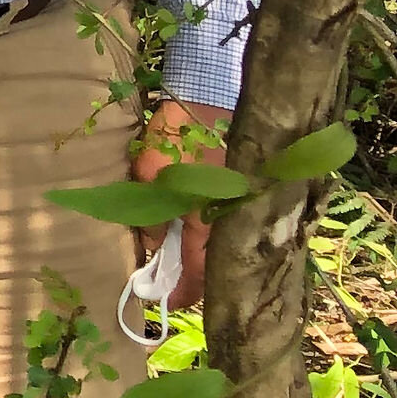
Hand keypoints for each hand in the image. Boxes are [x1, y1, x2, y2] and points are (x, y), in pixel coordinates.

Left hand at [134, 99, 225, 302]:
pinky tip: (184, 236)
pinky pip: (226, 228)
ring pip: (221, 250)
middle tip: (160, 284)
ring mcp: (242, 210)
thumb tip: (153, 247)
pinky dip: (207, 239)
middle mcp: (234, 223)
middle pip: (214, 268)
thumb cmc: (181, 131)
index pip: (200, 276)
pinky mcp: (244, 196)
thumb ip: (152, 213)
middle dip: (188, 280)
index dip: (179, 294)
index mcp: (212, 222)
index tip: (157, 302)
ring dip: (197, 260)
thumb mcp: (153, 171)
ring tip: (167, 264)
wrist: (214, 95)